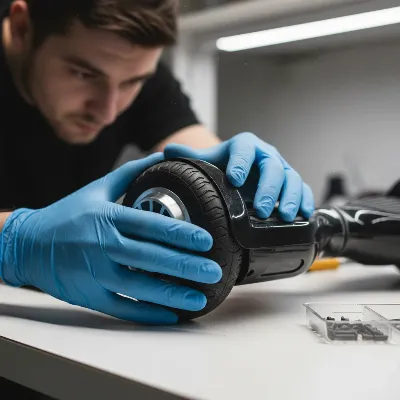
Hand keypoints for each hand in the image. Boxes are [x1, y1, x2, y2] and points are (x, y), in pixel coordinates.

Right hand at [0, 153, 221, 324]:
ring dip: (172, 294)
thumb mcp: (96, 188)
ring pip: (140, 286)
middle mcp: (103, 244)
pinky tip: (170, 315)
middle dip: (186, 266)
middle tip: (214, 271)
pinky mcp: (89, 294)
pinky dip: (146, 313)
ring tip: (200, 298)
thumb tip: (159, 156)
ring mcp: (95, 272)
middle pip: (151, 257)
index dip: (181, 234)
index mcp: (108, 216)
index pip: (151, 225)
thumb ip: (129, 172)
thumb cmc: (67, 213)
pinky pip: (122, 307)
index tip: (207, 240)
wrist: (28, 243)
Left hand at [164, 132, 313, 221]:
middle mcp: (266, 156)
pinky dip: (306, 202)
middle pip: (273, 167)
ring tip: (285, 216)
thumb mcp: (209, 161)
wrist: (241, 174)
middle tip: (262, 209)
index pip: (245, 148)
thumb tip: (166, 153)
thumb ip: (192, 158)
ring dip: (290, 198)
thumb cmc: (226, 169)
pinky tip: (303, 216)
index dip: (241, 162)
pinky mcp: (292, 184)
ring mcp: (282, 170)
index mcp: (245, 147)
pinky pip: (304, 190)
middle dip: (269, 189)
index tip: (234, 179)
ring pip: (292, 179)